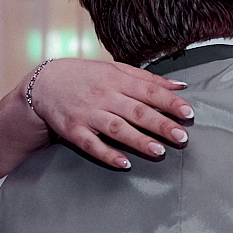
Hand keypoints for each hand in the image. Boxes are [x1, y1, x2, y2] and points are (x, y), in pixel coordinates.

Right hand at [29, 58, 193, 168]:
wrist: (44, 83)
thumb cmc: (87, 76)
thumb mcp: (116, 69)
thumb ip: (148, 79)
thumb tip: (181, 86)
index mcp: (117, 79)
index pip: (149, 91)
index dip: (170, 102)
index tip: (189, 113)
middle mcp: (104, 96)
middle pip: (137, 111)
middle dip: (161, 124)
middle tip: (182, 136)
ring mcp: (88, 114)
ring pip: (116, 128)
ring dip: (138, 140)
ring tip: (159, 151)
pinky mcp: (73, 130)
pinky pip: (91, 145)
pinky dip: (107, 154)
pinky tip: (124, 163)